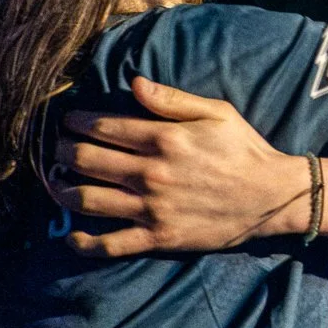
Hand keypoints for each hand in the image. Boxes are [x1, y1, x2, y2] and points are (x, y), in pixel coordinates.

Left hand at [52, 77, 309, 255]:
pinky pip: (110, 244)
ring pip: (88, 200)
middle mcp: (151, 173)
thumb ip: (172, 99)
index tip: (68, 121)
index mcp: (165, 139)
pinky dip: (84, 242)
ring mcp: (152, 207)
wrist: (272, 196)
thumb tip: (134, 83)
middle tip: (57, 148)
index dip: (78, 122)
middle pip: (86, 160)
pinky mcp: (158, 236)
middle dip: (62, 151)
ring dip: (62, 190)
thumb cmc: (245, 149)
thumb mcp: (217, 113)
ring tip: (55, 184)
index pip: (103, 127)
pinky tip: (72, 236)